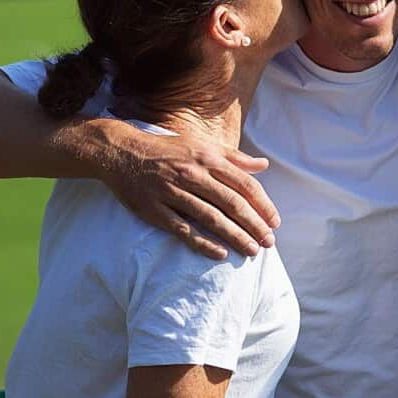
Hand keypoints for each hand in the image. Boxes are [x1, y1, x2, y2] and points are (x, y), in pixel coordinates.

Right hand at [89, 120, 280, 259]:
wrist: (122, 152)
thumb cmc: (168, 150)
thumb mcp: (202, 145)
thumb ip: (234, 157)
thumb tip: (264, 166)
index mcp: (207, 158)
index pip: (243, 183)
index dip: (262, 204)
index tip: (275, 222)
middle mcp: (192, 174)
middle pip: (231, 202)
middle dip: (254, 224)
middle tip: (269, 243)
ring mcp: (171, 192)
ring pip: (210, 218)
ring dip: (234, 236)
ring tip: (251, 251)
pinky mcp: (153, 209)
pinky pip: (182, 229)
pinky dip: (202, 242)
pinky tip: (220, 253)